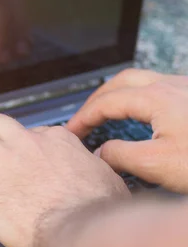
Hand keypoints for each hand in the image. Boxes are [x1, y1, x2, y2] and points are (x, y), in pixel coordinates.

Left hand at [0, 114, 129, 246]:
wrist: (82, 235)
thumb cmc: (98, 216)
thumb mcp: (108, 180)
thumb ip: (95, 170)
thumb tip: (98, 169)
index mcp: (57, 142)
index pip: (31, 132)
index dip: (19, 145)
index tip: (14, 157)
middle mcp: (27, 145)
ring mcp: (3, 162)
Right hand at [66, 69, 187, 193]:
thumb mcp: (157, 164)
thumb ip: (119, 156)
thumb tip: (100, 153)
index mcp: (157, 98)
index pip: (106, 102)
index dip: (83, 117)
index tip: (70, 134)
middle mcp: (171, 87)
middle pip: (122, 81)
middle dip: (97, 99)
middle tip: (83, 118)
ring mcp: (186, 90)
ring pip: (142, 81)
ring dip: (117, 95)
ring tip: (105, 114)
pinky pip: (158, 89)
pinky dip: (137, 98)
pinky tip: (141, 118)